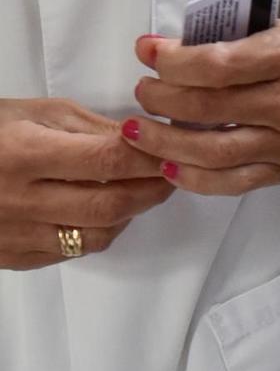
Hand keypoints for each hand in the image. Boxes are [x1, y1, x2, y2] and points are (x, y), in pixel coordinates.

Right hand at [0, 99, 175, 268]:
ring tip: (140, 192)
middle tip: (171, 174)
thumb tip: (143, 140)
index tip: (171, 148)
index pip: (108, 159)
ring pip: (96, 235)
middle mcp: (19, 200)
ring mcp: (14, 234)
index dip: (150, 156)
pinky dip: (98, 232)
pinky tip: (104, 212)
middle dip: (152, 189)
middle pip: (110, 204)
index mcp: (25, 153)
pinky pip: (71, 252)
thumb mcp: (36, 113)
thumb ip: (90, 128)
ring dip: (130, 215)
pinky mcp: (12, 257)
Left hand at [123, 23, 279, 196]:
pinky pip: (231, 183)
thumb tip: (163, 48)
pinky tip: (167, 164)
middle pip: (208, 107)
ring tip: (136, 130)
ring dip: (163, 142)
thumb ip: (227, 38)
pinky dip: (192, 178)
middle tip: (143, 91)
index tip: (146, 51)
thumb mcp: (276, 32)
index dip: (173, 61)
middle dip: (160, 98)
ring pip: (213, 151)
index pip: (218, 64)